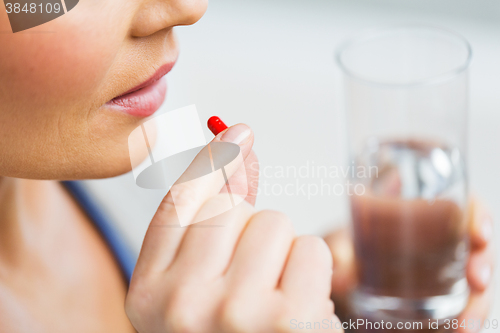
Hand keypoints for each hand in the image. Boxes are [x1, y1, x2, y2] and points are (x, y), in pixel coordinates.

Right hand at [125, 124, 342, 332]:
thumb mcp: (195, 297)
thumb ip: (206, 224)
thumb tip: (235, 146)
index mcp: (145, 297)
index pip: (177, 204)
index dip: (210, 162)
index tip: (236, 131)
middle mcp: (179, 306)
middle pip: (231, 208)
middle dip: (250, 232)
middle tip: (249, 279)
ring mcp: (232, 314)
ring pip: (273, 224)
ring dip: (282, 258)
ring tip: (272, 304)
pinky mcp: (288, 321)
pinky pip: (310, 249)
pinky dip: (312, 277)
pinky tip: (298, 314)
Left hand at [324, 199, 493, 331]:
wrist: (343, 275)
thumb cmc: (345, 248)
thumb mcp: (338, 245)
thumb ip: (339, 255)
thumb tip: (344, 277)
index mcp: (416, 210)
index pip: (458, 202)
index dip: (476, 214)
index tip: (479, 234)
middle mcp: (436, 237)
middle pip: (472, 241)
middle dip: (483, 260)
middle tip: (477, 280)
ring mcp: (442, 266)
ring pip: (473, 275)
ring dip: (478, 297)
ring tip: (466, 321)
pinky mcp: (441, 293)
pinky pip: (462, 302)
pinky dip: (467, 316)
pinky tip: (461, 328)